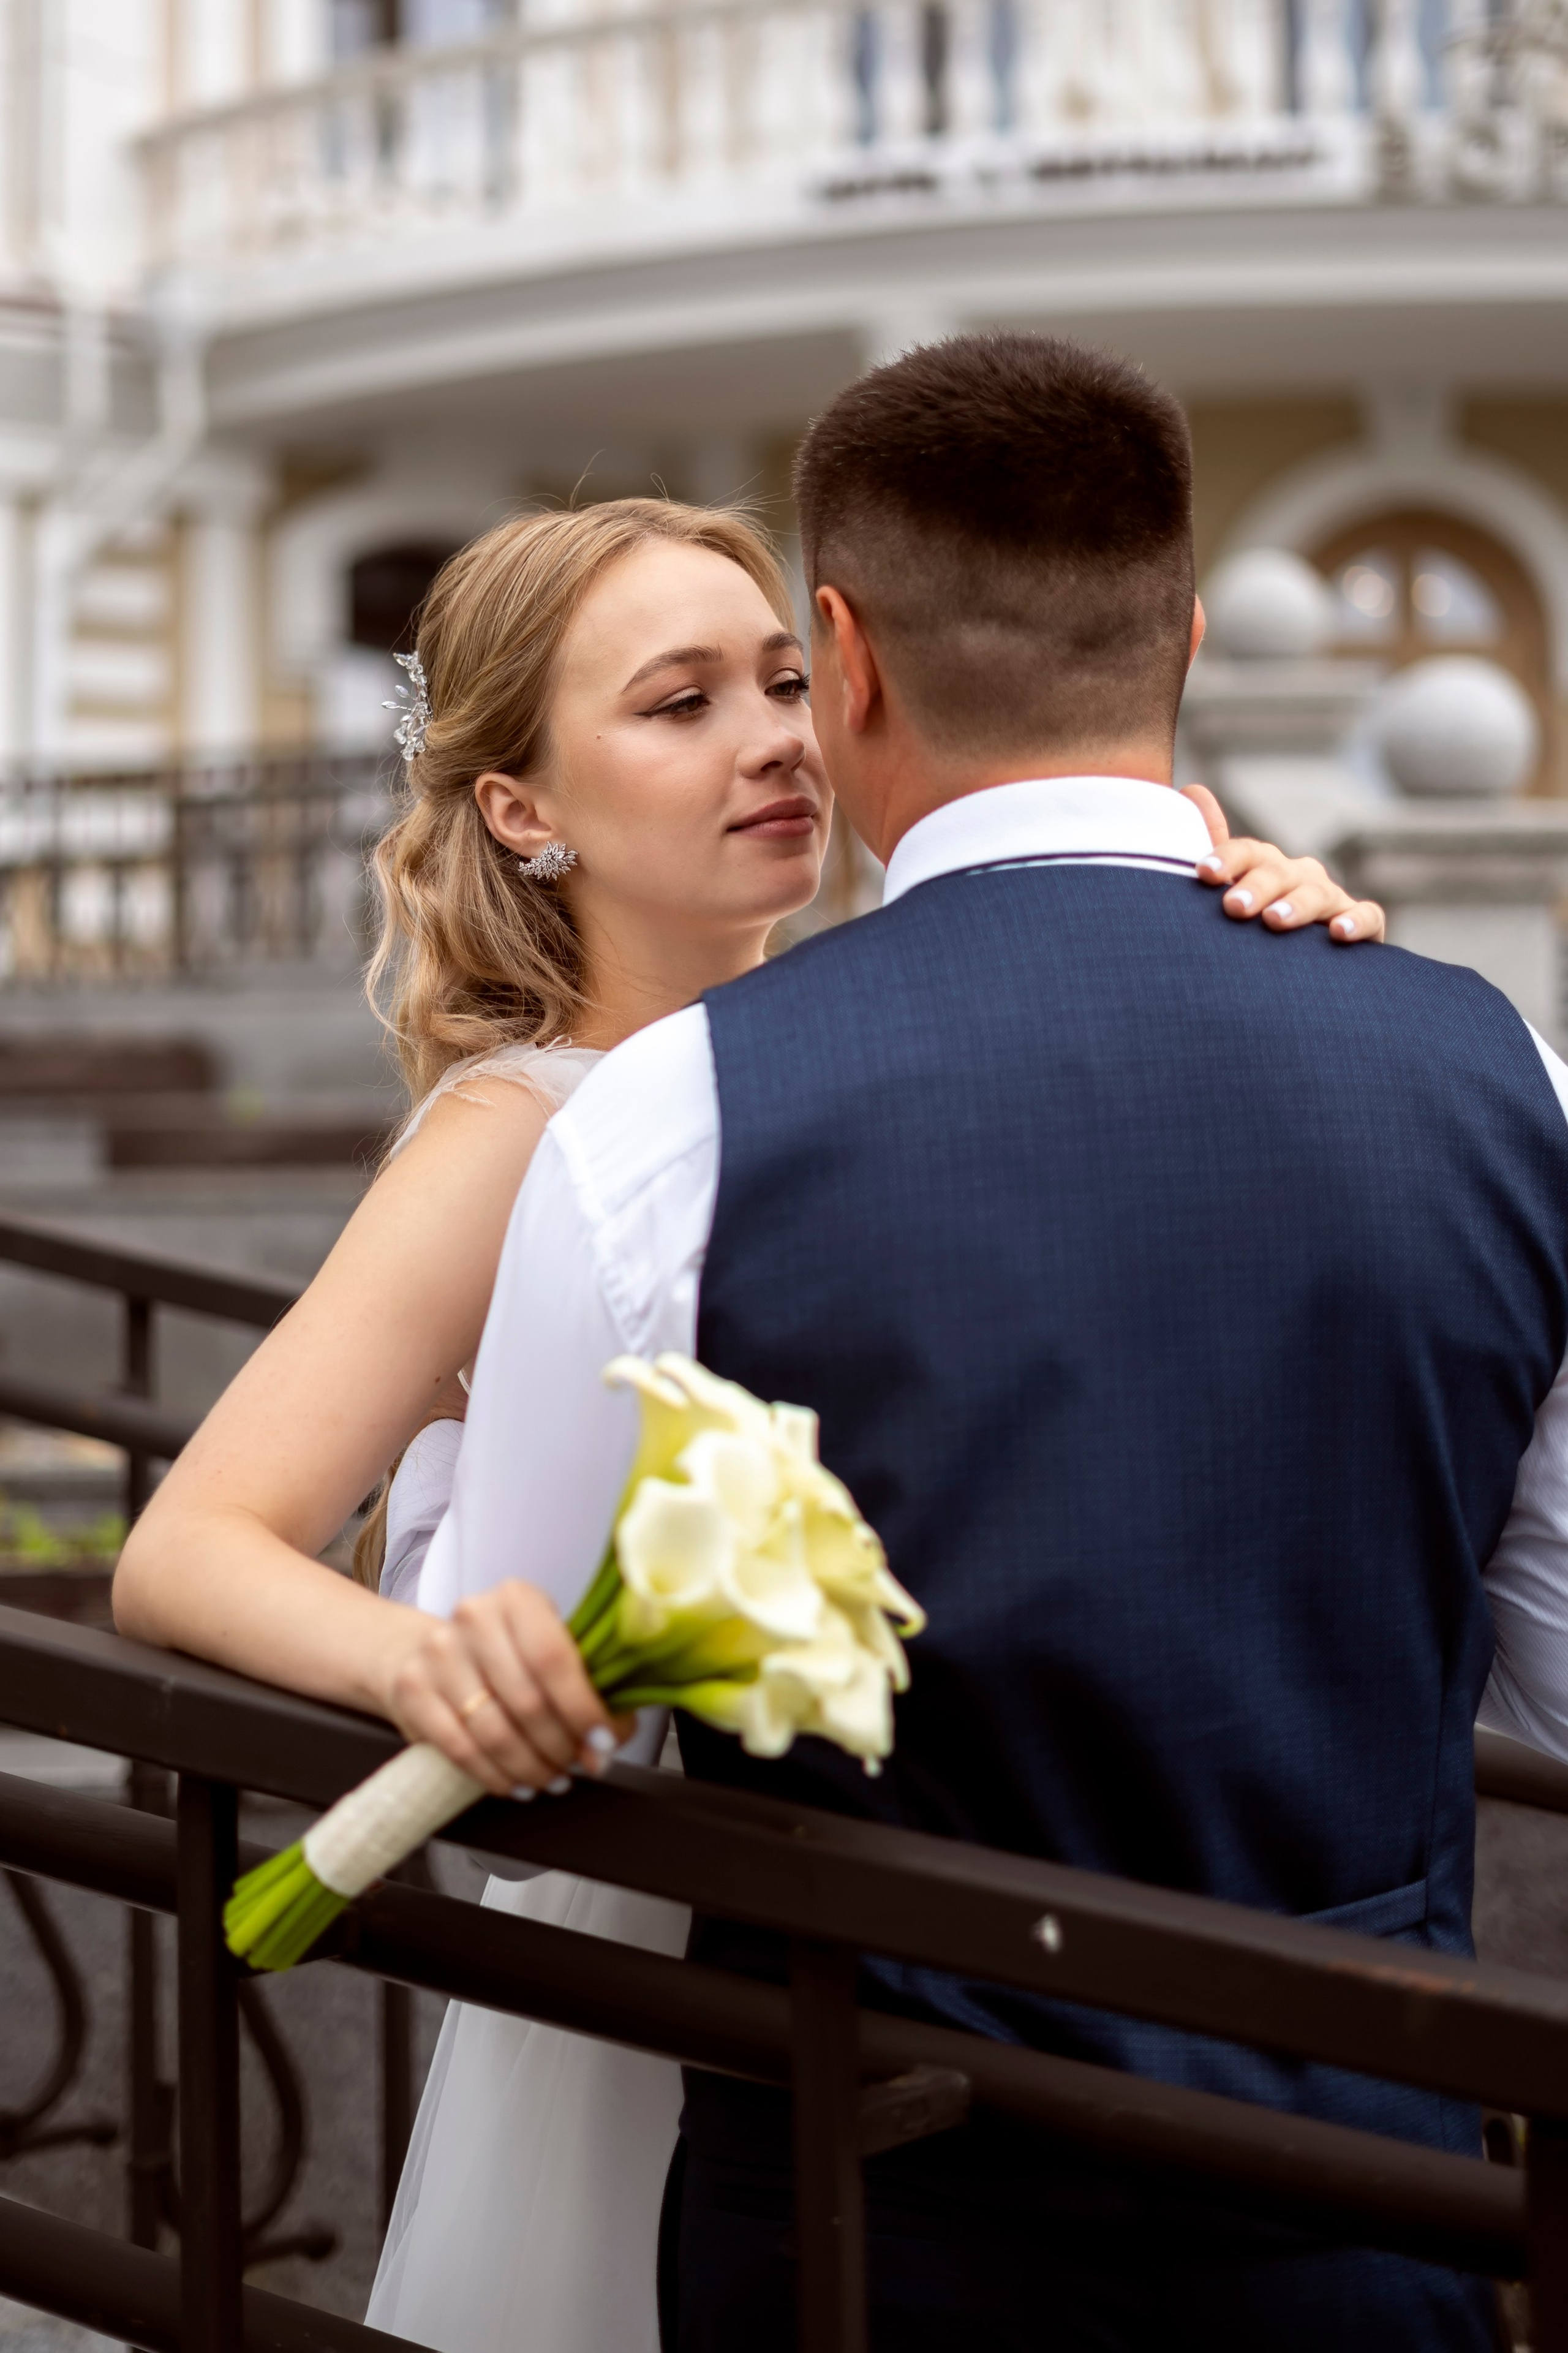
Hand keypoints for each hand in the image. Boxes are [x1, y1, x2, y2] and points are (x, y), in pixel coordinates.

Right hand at [379, 1583, 631, 1795]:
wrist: (422, 1651)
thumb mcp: (543, 1648)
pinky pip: (461, 1749)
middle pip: (527, 1701)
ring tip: (551, 1778)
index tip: (603, 1741)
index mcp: (517, 1598)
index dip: (583, 1708)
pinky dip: (495, 1776)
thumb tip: (610, 1737)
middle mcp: (474, 1617)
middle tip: (579, 1766)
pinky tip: (516, 1783)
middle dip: (561, 1745)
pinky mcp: (412, 1690)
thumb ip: (582, 1684)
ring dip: (531, 1766)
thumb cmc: (501, 1654)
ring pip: (494, 1731)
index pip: (554, 1659)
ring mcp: (438, 1654)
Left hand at [1181, 784, 1383, 943]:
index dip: (1227, 859)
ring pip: (1317, 893)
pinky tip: (1338, 933)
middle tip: (1233, 907)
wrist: (1295, 973)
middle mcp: (1299, 876)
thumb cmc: (1252, 931)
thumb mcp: (1230, 891)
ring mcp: (1332, 899)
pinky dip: (1356, 922)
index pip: (1247, 852)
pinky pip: (1367, 916)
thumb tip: (1192, 789)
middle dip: (1257, 887)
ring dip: (1297, 905)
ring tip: (1274, 920)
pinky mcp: (1362, 925)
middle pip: (1279, 872)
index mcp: (1266, 866)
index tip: (1203, 873)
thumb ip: (1214, 851)